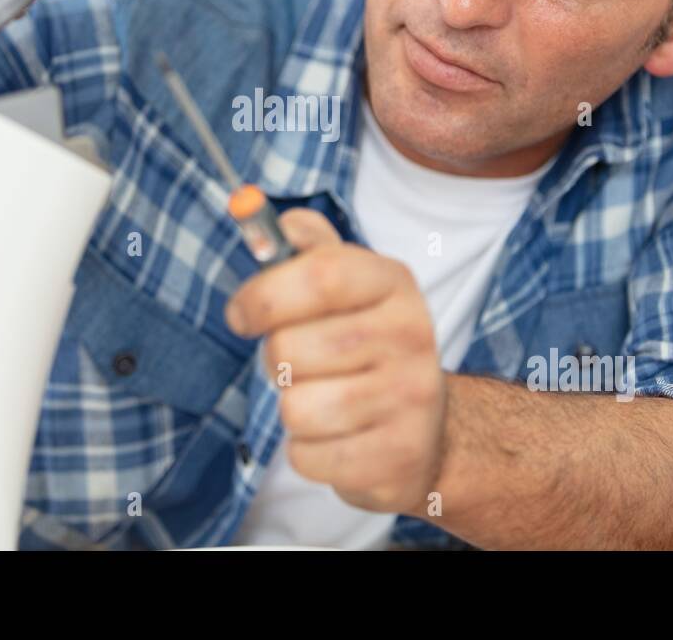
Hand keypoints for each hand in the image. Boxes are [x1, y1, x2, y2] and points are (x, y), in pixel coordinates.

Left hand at [225, 208, 447, 515]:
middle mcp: (411, 335)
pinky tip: (338, 437)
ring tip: (324, 400)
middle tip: (300, 364)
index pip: (320, 274)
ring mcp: (411, 399)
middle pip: (290, 349)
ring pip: (296, 408)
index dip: (263, 294)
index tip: (241, 315)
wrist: (431, 430)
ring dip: (293, 409)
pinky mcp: (399, 457)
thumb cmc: (369, 347)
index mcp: (392, 282)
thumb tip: (265, 216)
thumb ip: (309, 250)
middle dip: (274, 361)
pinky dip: (308, 452)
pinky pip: (308, 456)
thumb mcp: (351, 287)